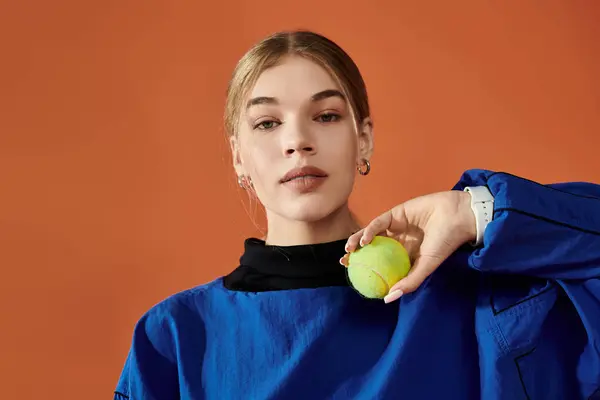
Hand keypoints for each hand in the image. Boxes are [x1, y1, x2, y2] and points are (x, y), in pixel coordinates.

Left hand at [343, 190, 475, 302]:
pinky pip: (378, 223)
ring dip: (357, 241)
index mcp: (405, 255)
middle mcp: (398, 241)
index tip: (354, 277)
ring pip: (371, 234)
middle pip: (372, 248)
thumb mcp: (426, 266)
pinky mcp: (396, 213)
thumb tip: (387, 300)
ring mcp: (396, 226)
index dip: (367, 269)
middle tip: (345, 262)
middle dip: (356, 255)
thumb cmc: (445, 243)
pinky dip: (369, 231)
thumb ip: (408, 282)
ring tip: (349, 251)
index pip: (381, 263)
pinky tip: (364, 241)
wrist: (458, 216)